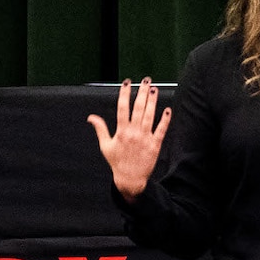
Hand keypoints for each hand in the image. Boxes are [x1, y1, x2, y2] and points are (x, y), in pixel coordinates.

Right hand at [88, 79, 172, 200]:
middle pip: (138, 108)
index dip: (125, 94)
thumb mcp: (105, 146)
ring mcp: (145, 138)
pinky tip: (167, 110)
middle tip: (145, 80)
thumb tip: (91, 117)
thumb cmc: (117, 162)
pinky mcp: (155, 145)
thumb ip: (100, 129)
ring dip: (152, 102)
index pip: (122, 108)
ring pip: (149, 116)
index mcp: (121, 131)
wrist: (130, 179)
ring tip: (154, 89)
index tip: (127, 83)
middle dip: (142, 93)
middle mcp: (133, 132)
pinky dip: (165, 120)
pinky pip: (161, 130)